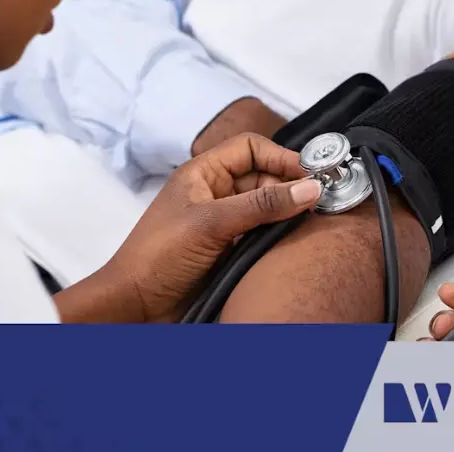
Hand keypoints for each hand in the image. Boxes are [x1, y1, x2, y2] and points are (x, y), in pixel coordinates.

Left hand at [55, 133, 320, 322]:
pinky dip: (279, 236)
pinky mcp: (230, 249)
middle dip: (290, 186)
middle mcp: (215, 193)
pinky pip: (262, 234)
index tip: (310, 175)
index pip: (251, 148)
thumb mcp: (212, 223)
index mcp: (203, 174)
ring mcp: (224, 222)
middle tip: (317, 202)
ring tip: (310, 222)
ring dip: (287, 213)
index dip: (281, 157)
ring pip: (266, 207)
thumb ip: (262, 204)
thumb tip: (309, 189)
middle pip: (264, 177)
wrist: (136, 305)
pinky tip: (293, 243)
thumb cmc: (157, 257)